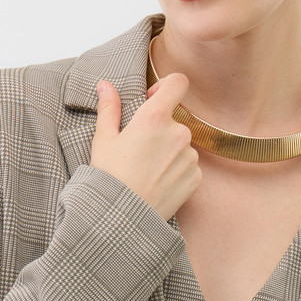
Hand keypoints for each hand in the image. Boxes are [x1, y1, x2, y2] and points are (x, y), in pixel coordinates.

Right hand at [91, 73, 201, 220]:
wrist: (124, 217)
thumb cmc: (110, 177)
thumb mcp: (104, 140)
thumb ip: (109, 108)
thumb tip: (106, 86)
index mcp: (155, 117)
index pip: (178, 82)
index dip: (166, 86)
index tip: (153, 100)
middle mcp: (179, 133)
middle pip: (176, 118)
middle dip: (161, 128)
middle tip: (140, 149)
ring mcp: (190, 156)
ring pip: (182, 144)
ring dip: (169, 151)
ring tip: (147, 170)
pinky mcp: (196, 177)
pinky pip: (189, 165)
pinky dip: (176, 170)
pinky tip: (158, 182)